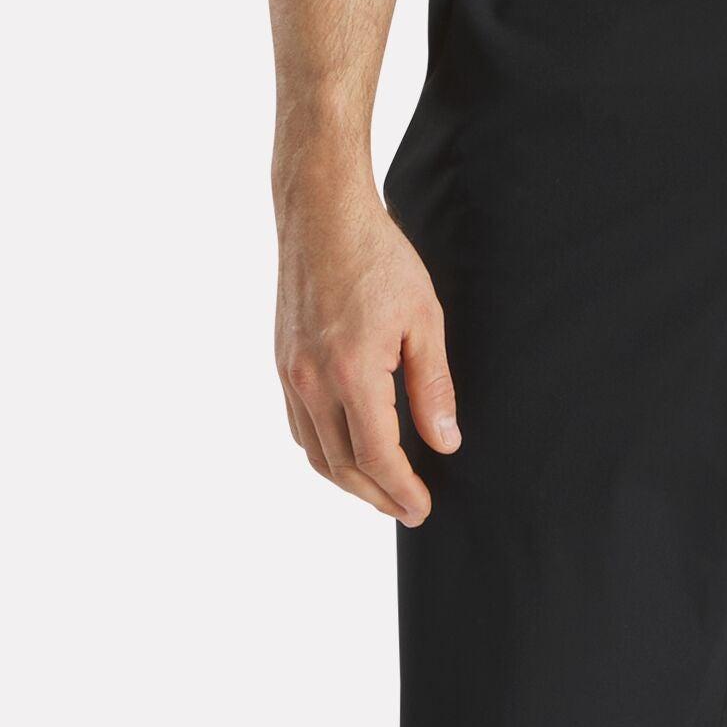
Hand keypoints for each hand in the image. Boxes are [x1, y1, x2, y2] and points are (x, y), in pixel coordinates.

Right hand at [275, 182, 458, 524]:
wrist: (322, 216)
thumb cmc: (379, 258)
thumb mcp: (424, 318)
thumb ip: (433, 385)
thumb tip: (444, 442)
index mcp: (352, 373)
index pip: (376, 456)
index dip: (401, 490)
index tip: (423, 508)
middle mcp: (312, 382)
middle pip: (342, 466)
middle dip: (377, 496)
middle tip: (408, 511)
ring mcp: (290, 375)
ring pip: (315, 452)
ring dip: (348, 481)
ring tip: (382, 491)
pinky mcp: (282, 363)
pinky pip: (299, 426)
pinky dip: (323, 451)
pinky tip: (347, 452)